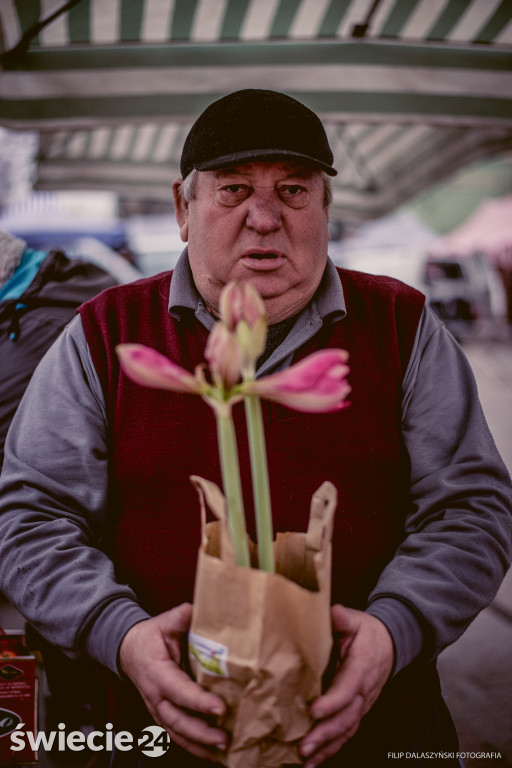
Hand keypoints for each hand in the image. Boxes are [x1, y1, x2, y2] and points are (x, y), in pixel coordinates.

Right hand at [119, 602, 227, 760]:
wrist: (129, 651)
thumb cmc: (150, 637)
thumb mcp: (163, 623)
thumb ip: (179, 618)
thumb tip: (193, 610)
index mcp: (156, 672)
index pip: (178, 689)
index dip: (198, 700)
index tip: (220, 707)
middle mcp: (155, 696)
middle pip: (177, 719)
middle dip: (201, 731)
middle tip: (224, 737)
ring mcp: (157, 709)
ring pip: (177, 732)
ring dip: (199, 744)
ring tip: (223, 749)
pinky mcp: (163, 715)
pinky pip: (178, 735)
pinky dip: (195, 747)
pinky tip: (214, 753)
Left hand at [300, 604, 393, 766]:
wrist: (391, 643)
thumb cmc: (368, 632)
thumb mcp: (356, 620)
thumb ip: (344, 619)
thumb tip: (334, 612)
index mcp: (362, 667)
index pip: (348, 688)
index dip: (332, 702)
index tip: (314, 710)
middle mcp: (364, 691)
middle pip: (346, 717)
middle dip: (325, 733)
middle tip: (304, 745)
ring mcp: (363, 704)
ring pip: (347, 730)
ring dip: (327, 746)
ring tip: (307, 759)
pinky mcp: (358, 711)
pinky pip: (347, 733)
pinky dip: (332, 748)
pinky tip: (316, 759)